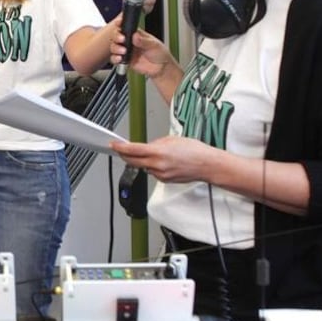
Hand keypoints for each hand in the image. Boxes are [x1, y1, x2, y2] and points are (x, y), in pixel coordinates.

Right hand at [109, 24, 172, 77]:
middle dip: (116, 37)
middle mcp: (130, 42)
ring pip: (114, 47)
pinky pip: (115, 59)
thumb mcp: (154, 45)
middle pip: (116, 36)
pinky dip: (115, 59)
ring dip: (116, 48)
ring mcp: (127, 51)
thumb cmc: (160, 53)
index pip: (126, 27)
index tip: (118, 24)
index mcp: (137, 35)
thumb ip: (144, 41)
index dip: (120, 24)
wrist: (161, 68)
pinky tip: (120, 58)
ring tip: (123, 51)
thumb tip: (135, 36)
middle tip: (122, 39)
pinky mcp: (125, 61)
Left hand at [109, 135, 223, 183]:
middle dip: (125, 155)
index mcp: (158, 152)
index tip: (113, 145)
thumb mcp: (172, 139)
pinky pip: (153, 172)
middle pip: (132, 162)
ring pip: (143, 167)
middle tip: (121, 149)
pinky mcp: (164, 181)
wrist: (207, 165)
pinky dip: (153, 166)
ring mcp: (160, 175)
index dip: (120, 148)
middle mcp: (157, 165)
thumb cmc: (195, 151)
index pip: (132, 150)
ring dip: (142, 161)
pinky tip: (163, 162)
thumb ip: (156, 143)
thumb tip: (147, 146)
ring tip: (156, 153)